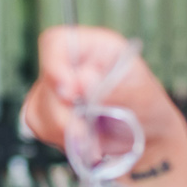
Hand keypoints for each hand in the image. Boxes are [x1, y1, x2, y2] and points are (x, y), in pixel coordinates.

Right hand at [19, 25, 182, 156]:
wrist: (145, 138)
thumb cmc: (147, 109)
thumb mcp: (143, 97)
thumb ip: (114, 88)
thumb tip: (83, 83)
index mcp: (94, 47)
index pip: (57, 42)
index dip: (55, 65)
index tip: (68, 94)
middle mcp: (70, 64)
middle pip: (46, 82)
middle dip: (64, 115)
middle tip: (85, 135)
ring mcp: (55, 88)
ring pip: (39, 107)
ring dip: (64, 132)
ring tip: (93, 144)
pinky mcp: (47, 112)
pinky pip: (38, 125)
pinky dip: (60, 140)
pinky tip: (83, 143)